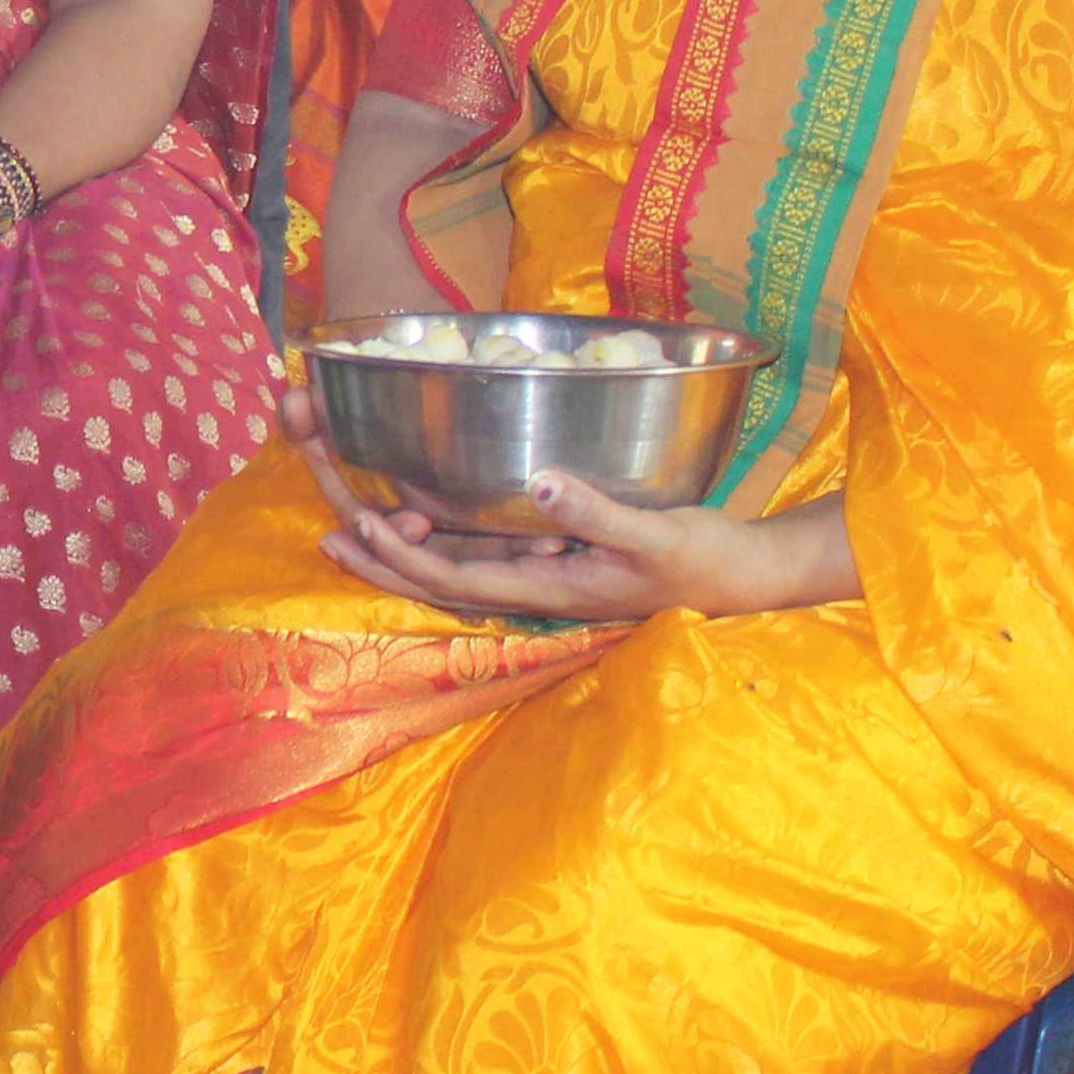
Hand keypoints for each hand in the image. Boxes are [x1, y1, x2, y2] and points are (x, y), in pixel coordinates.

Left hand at [304, 431, 846, 625]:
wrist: (746, 577)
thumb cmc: (705, 557)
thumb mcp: (655, 533)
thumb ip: (597, 513)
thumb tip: (542, 485)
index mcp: (549, 588)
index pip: (458, 578)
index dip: (404, 557)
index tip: (358, 529)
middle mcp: (536, 589)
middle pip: (441, 581)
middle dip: (384, 560)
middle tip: (327, 533)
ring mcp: (547, 577)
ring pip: (459, 570)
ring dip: (407, 550)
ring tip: (355, 523)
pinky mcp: (561, 561)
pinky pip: (488, 556)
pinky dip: (448, 539)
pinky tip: (426, 514)